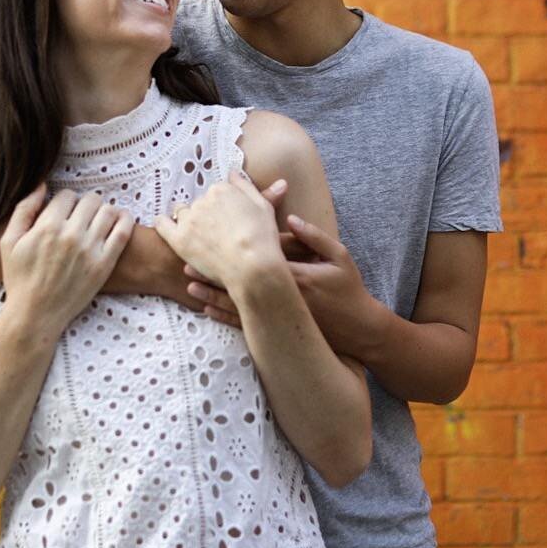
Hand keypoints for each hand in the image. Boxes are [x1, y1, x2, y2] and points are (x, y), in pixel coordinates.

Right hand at [0, 185, 133, 340]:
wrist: (35, 314)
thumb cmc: (19, 279)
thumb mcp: (9, 242)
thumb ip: (24, 210)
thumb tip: (41, 185)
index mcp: (47, 227)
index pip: (67, 195)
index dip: (64, 201)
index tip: (63, 212)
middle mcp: (71, 235)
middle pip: (90, 200)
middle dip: (85, 204)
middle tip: (80, 216)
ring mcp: (91, 250)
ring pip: (108, 211)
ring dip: (103, 211)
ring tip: (97, 220)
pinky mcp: (104, 264)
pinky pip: (123, 231)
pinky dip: (124, 219)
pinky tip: (119, 219)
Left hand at [153, 171, 285, 292]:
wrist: (252, 268)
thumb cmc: (262, 239)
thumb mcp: (263, 207)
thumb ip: (246, 186)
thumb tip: (234, 172)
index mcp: (222, 190)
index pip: (216, 192)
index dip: (222, 206)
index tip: (227, 219)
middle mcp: (203, 200)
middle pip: (199, 203)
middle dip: (206, 214)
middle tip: (217, 232)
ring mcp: (189, 220)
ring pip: (182, 213)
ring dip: (188, 220)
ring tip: (199, 237)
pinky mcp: (179, 239)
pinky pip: (162, 225)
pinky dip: (163, 223)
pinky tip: (167, 226)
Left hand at [187, 213, 380, 358]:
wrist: (358, 329)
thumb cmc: (349, 290)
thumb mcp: (339, 257)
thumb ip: (315, 237)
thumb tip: (290, 218)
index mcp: (297, 274)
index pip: (261, 258)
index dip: (236, 249)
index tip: (213, 239)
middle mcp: (284, 296)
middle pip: (243, 282)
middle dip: (215, 274)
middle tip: (187, 266)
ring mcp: (281, 314)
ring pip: (240, 304)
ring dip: (214, 296)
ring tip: (190, 287)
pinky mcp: (280, 327)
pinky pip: (247, 323)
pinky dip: (227, 317)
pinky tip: (208, 311)